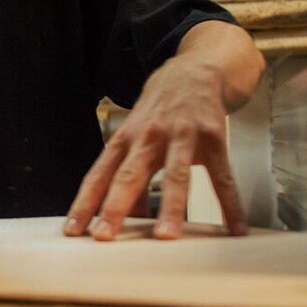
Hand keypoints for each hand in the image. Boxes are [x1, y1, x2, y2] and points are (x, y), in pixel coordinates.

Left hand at [64, 59, 247, 240]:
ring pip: (175, 176)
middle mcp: (149, 137)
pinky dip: (230, 204)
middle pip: (129, 176)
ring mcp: (182, 135)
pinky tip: (234, 228)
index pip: (98, 175)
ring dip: (170, 208)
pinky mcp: (213, 137)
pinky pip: (222, 176)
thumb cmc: (161, 108)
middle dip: (115, 207)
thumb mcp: (137, 135)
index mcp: (125, 139)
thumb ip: (130, 174)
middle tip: (104, 235)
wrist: (195, 70)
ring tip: (165, 236)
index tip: (72, 230)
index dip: (84, 203)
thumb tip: (128, 216)